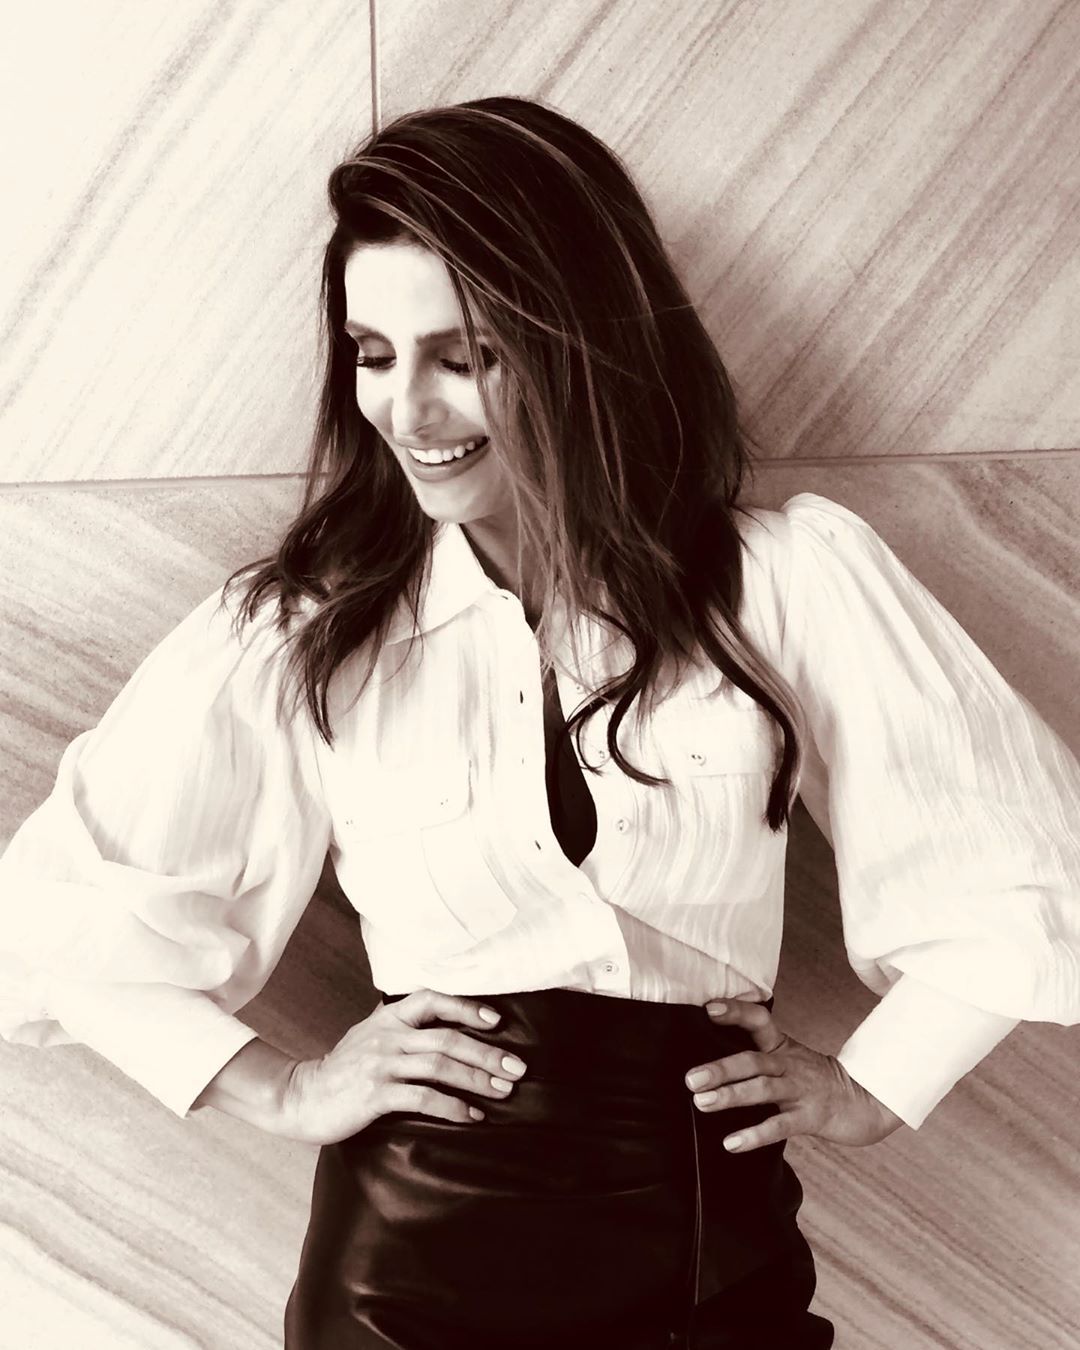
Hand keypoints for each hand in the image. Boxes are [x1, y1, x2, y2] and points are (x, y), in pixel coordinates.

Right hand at [281, 990, 526, 1145]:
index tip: (496, 1020)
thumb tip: (440, 1022)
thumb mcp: (369, 1036)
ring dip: (477, 1079)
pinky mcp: (375, 1095)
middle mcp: (387, 1036)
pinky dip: (453, 1107)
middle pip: (447, 1038)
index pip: (431, 999)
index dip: (466, 1007)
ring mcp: (381, 1064)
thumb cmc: (341, 1070)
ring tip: (503, 1091)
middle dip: (487, 1052)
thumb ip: (400, 1026)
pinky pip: (423, 1098)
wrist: (301, 1097)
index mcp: (388, 1018)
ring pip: (440, 1067)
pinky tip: (472, 1116)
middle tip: (517, 1067)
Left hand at [684, 1000, 903, 1152]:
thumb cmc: (816, 1081)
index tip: (708, 1009)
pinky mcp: (810, 1117)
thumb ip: (758, 1056)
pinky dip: (755, 1134)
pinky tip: (731, 1143)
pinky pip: (780, 1125)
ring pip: (763, 1089)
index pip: (759, 1020)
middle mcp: (789, 1064)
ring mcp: (800, 1090)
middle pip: (753, 1060)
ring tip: (702, 1103)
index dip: (735, 1012)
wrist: (864, 1102)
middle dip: (721, 1068)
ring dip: (731, 1095)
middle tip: (690, 1078)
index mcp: (782, 1047)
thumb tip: (710, 1060)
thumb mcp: (789, 1059)